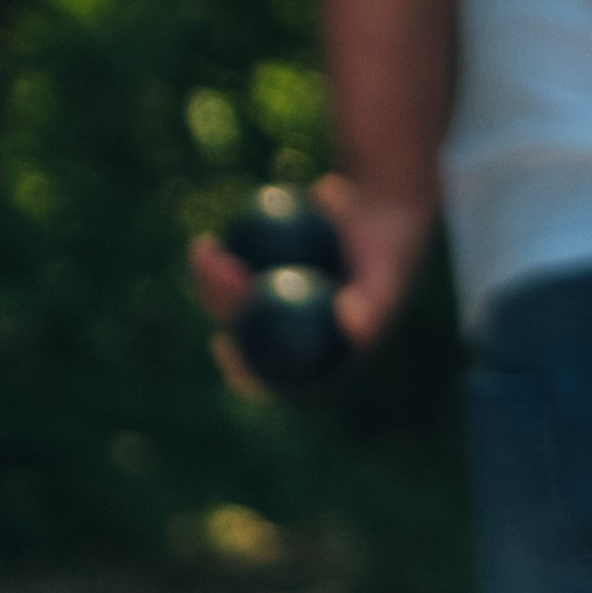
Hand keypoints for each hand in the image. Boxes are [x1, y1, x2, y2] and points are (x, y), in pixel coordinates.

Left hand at [190, 167, 430, 391]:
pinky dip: (219, 260)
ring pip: (228, 302)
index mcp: (315, 354)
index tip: (224, 345)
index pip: (274, 377)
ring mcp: (269, 301)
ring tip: (205, 253)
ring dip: (209, 284)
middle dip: (218, 309)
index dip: (243, 370)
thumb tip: (353, 328)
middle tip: (216, 280)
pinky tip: (204, 246)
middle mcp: (287, 333)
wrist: (379, 215)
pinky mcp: (258, 271)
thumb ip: (373, 307)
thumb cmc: (388, 255)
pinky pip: (231, 272)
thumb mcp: (385, 279)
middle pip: (242, 333)